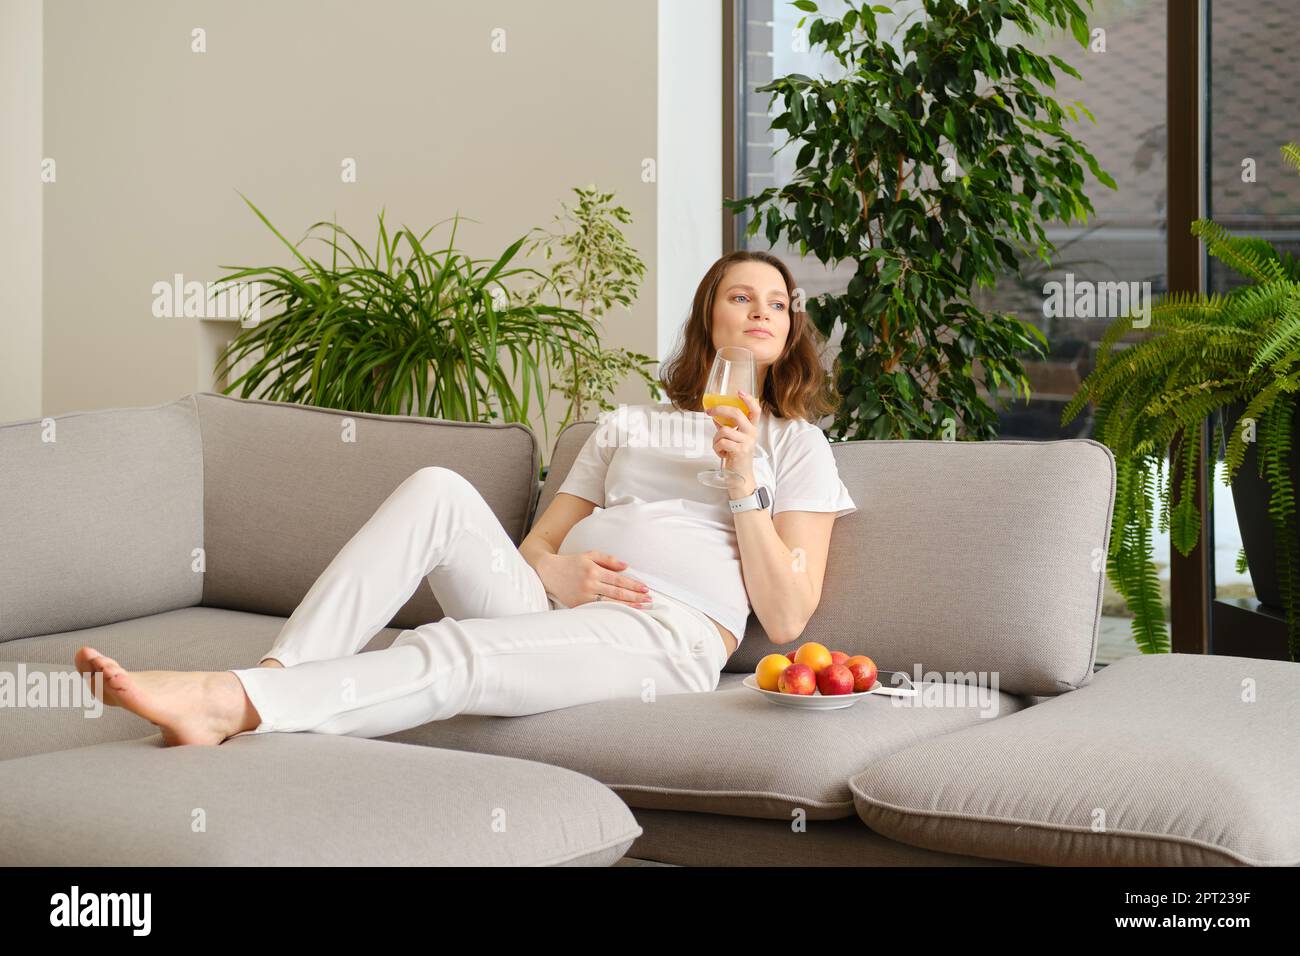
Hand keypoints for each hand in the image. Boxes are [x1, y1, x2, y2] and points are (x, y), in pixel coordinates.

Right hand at [538, 551, 652, 609]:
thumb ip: (608, 560)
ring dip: (628, 606)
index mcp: (593, 570)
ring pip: (610, 603)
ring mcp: (583, 597)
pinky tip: (624, 613)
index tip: (646, 588)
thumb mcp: (589, 555)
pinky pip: (599, 609)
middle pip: (617, 593)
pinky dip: (613, 611)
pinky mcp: (578, 606)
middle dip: (635, 597)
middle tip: (649, 600)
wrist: (548, 572)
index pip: (618, 580)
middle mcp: (589, 584)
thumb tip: (626, 567)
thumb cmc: (572, 562)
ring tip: (643, 607)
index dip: (633, 585)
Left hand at [709, 389, 761, 491]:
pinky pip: (721, 442)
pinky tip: (721, 453)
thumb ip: (726, 426)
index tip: (739, 391)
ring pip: (723, 430)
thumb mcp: (734, 439)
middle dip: (720, 410)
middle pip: (736, 414)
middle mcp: (752, 433)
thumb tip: (715, 414)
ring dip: (715, 438)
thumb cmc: (736, 456)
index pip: (755, 409)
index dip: (748, 399)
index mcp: (752, 428)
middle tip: (710, 412)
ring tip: (719, 446)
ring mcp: (747, 442)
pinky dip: (716, 448)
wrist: (740, 477)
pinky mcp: (740, 450)